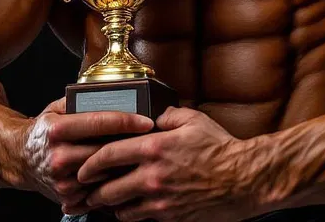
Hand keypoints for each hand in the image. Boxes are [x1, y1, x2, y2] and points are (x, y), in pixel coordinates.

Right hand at [21, 97, 154, 213]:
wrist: (20, 159)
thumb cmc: (44, 130)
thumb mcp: (56, 108)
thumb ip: (80, 100)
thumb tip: (111, 93)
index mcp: (57, 129)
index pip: (99, 123)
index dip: (126, 121)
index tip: (146, 121)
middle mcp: (58, 156)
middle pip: (105, 150)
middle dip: (131, 144)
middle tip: (153, 138)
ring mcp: (62, 180)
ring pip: (105, 172)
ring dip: (125, 165)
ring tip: (144, 155)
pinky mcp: (66, 196)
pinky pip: (98, 190)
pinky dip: (113, 182)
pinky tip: (125, 173)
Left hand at [77, 106, 264, 221]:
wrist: (242, 180)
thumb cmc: (219, 148)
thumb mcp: (193, 120)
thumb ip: (168, 115)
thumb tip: (154, 114)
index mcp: (155, 147)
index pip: (109, 155)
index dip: (90, 162)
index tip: (83, 165)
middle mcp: (152, 175)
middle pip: (107, 188)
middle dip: (92, 189)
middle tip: (85, 188)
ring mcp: (159, 200)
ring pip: (120, 208)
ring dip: (108, 204)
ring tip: (102, 200)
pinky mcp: (168, 216)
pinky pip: (138, 218)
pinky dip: (128, 214)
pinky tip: (127, 208)